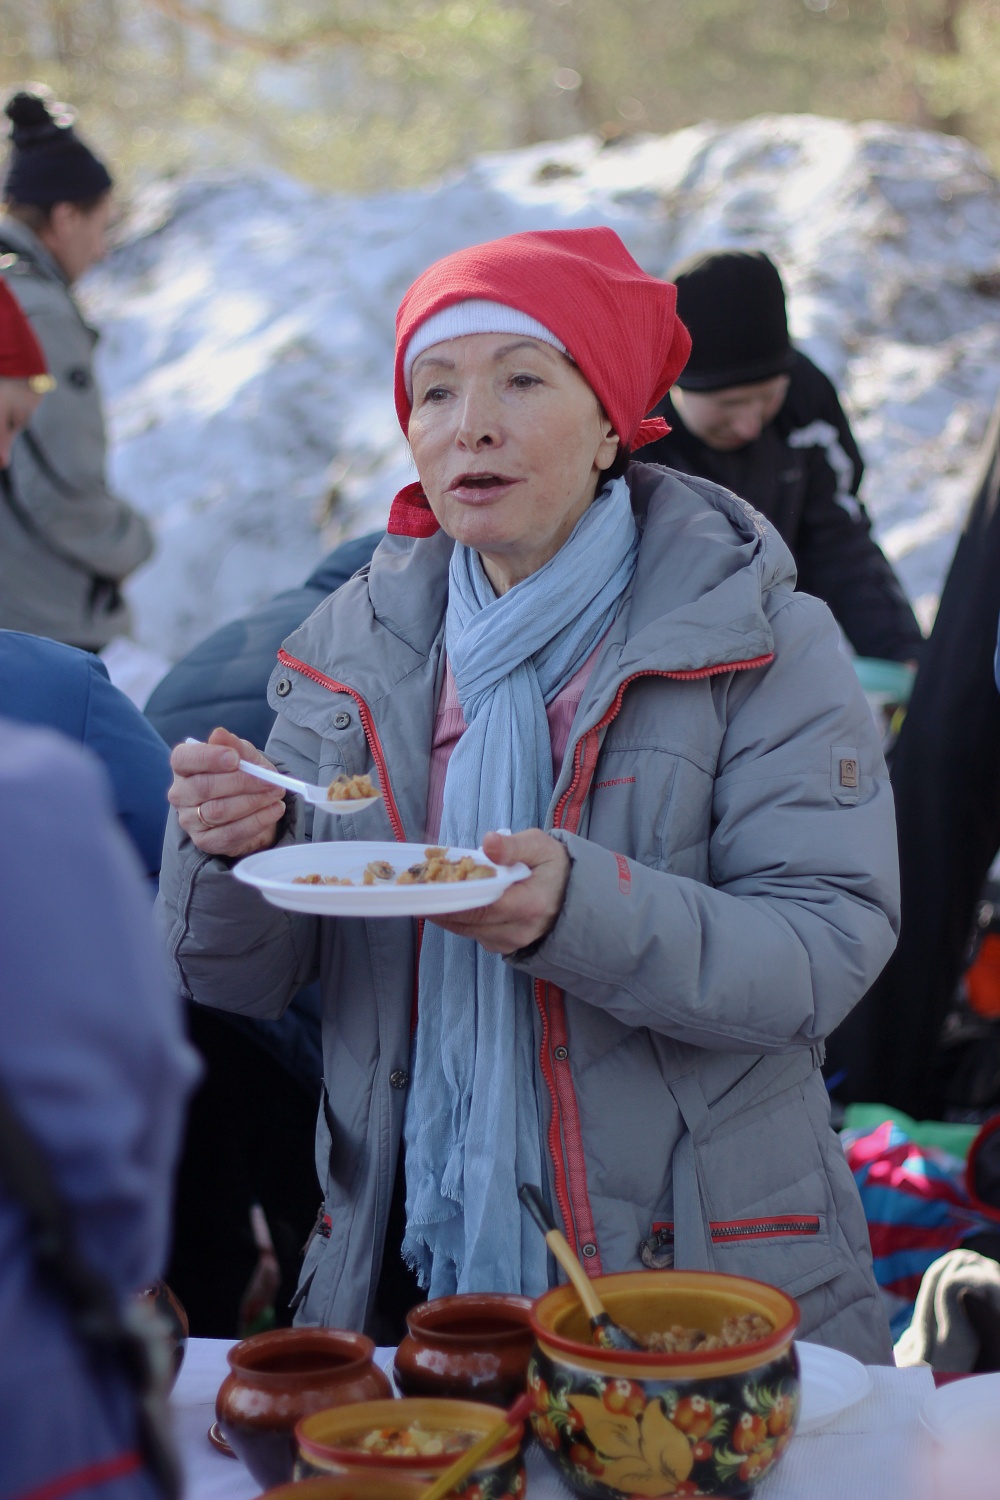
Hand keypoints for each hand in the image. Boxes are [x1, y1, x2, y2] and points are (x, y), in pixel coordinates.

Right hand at [168, 727, 286, 857]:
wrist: (251, 807)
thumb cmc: (241, 775)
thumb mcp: (244, 756)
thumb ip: (235, 746)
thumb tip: (219, 734)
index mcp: (183, 766)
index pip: (183, 759)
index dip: (208, 758)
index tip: (235, 759)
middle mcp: (180, 793)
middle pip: (204, 787)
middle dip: (242, 782)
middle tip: (271, 780)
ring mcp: (190, 820)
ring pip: (218, 811)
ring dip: (253, 801)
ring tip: (277, 794)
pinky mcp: (205, 841)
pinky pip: (230, 834)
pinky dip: (257, 821)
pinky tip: (274, 810)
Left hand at [429, 829, 569, 954]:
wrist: (575, 897)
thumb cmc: (555, 867)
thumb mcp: (541, 846)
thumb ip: (514, 846)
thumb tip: (488, 843)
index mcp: (529, 904)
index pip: (479, 906)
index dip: (449, 898)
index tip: (425, 886)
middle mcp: (518, 931)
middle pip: (467, 921)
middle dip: (439, 904)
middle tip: (415, 888)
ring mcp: (510, 943)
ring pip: (465, 930)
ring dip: (445, 912)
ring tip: (428, 891)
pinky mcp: (503, 947)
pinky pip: (472, 934)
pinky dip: (459, 918)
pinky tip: (450, 900)